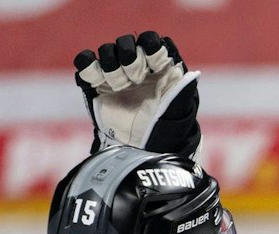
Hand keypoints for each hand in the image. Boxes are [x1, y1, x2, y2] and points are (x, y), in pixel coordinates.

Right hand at [74, 31, 201, 156]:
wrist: (143, 147)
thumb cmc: (166, 127)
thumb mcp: (180, 110)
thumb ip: (185, 90)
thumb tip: (192, 75)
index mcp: (158, 65)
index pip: (150, 40)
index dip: (149, 48)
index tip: (152, 66)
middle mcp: (136, 65)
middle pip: (125, 43)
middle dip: (129, 58)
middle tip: (134, 80)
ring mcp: (116, 73)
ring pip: (107, 52)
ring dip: (111, 67)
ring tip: (119, 86)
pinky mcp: (96, 84)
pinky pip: (86, 63)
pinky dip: (87, 65)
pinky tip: (97, 79)